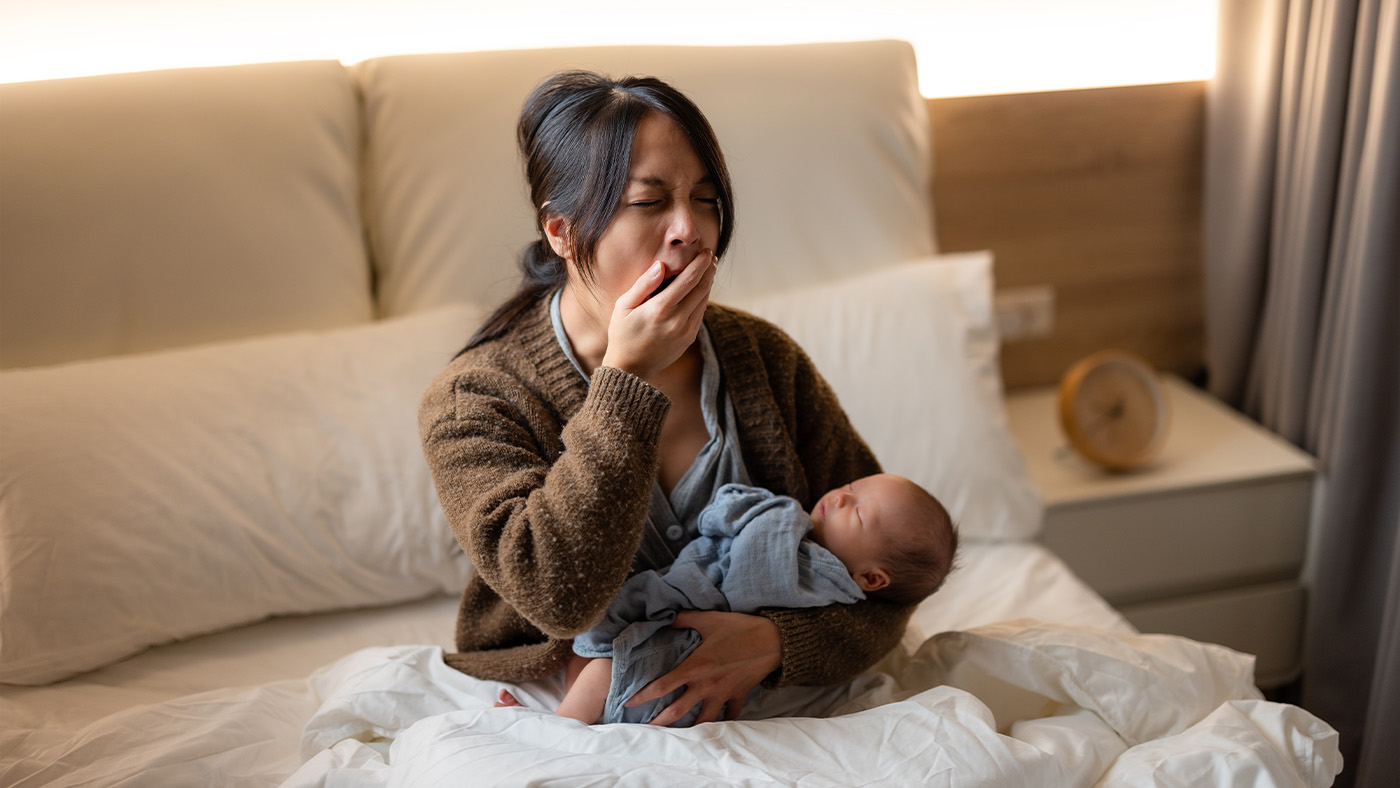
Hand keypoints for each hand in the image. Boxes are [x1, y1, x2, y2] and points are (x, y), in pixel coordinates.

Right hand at [600, 250, 716, 381]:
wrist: (630, 368)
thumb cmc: (622, 334)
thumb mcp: (623, 306)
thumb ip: (643, 284)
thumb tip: (660, 265)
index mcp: (660, 309)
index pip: (688, 280)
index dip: (700, 264)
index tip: (706, 251)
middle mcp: (677, 320)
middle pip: (701, 288)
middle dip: (708, 270)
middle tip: (710, 256)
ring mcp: (686, 331)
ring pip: (703, 301)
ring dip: (708, 283)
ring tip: (708, 269)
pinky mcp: (689, 338)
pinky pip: (700, 313)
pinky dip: (702, 298)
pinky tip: (700, 290)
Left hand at [625, 610, 780, 725]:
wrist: (773, 640)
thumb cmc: (740, 628)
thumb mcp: (709, 619)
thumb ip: (685, 619)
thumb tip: (667, 617)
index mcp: (696, 667)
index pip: (663, 685)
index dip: (644, 696)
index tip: (629, 703)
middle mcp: (706, 685)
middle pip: (678, 711)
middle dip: (660, 722)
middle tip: (647, 730)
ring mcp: (723, 694)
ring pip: (703, 720)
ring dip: (690, 728)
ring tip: (678, 735)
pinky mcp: (738, 696)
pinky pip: (729, 715)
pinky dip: (723, 720)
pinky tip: (716, 724)